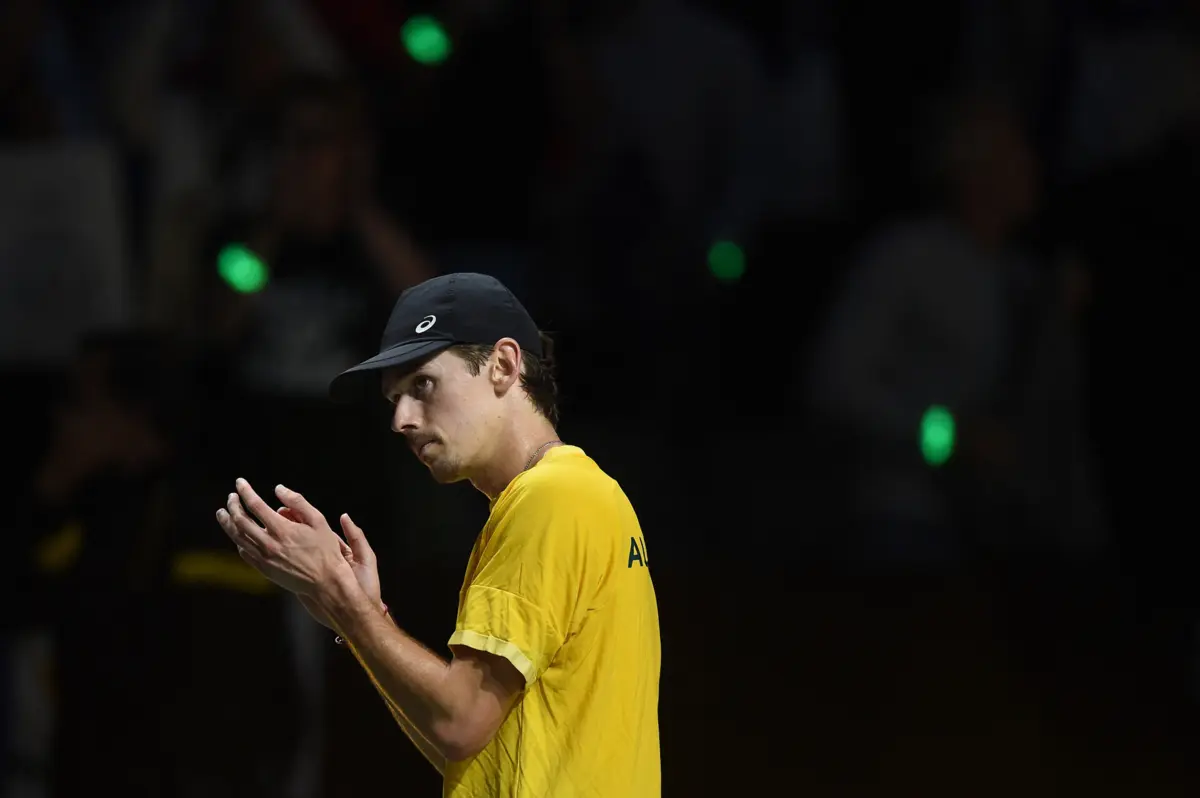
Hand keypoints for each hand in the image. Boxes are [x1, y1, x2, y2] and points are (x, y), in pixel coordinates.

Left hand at [216, 479, 352, 597]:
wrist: (325, 581)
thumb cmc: (325, 549)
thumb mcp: (318, 520)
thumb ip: (298, 502)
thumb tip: (278, 488)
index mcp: (282, 529)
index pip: (256, 505)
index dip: (245, 492)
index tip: (240, 482)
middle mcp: (269, 544)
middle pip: (241, 521)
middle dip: (233, 505)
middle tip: (230, 496)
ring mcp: (264, 558)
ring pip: (238, 537)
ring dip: (227, 523)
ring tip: (222, 513)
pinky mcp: (264, 569)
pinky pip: (244, 553)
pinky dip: (238, 541)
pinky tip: (238, 535)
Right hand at [280, 506, 382, 630]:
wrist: (360, 614)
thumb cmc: (367, 587)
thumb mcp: (365, 559)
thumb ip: (356, 537)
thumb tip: (344, 516)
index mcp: (340, 553)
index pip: (322, 533)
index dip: (309, 522)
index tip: (294, 511)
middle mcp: (327, 561)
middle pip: (308, 543)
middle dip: (294, 531)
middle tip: (279, 519)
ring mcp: (317, 574)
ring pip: (299, 556)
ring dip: (287, 546)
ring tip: (273, 534)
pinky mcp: (309, 586)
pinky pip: (296, 573)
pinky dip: (286, 564)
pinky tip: (275, 556)